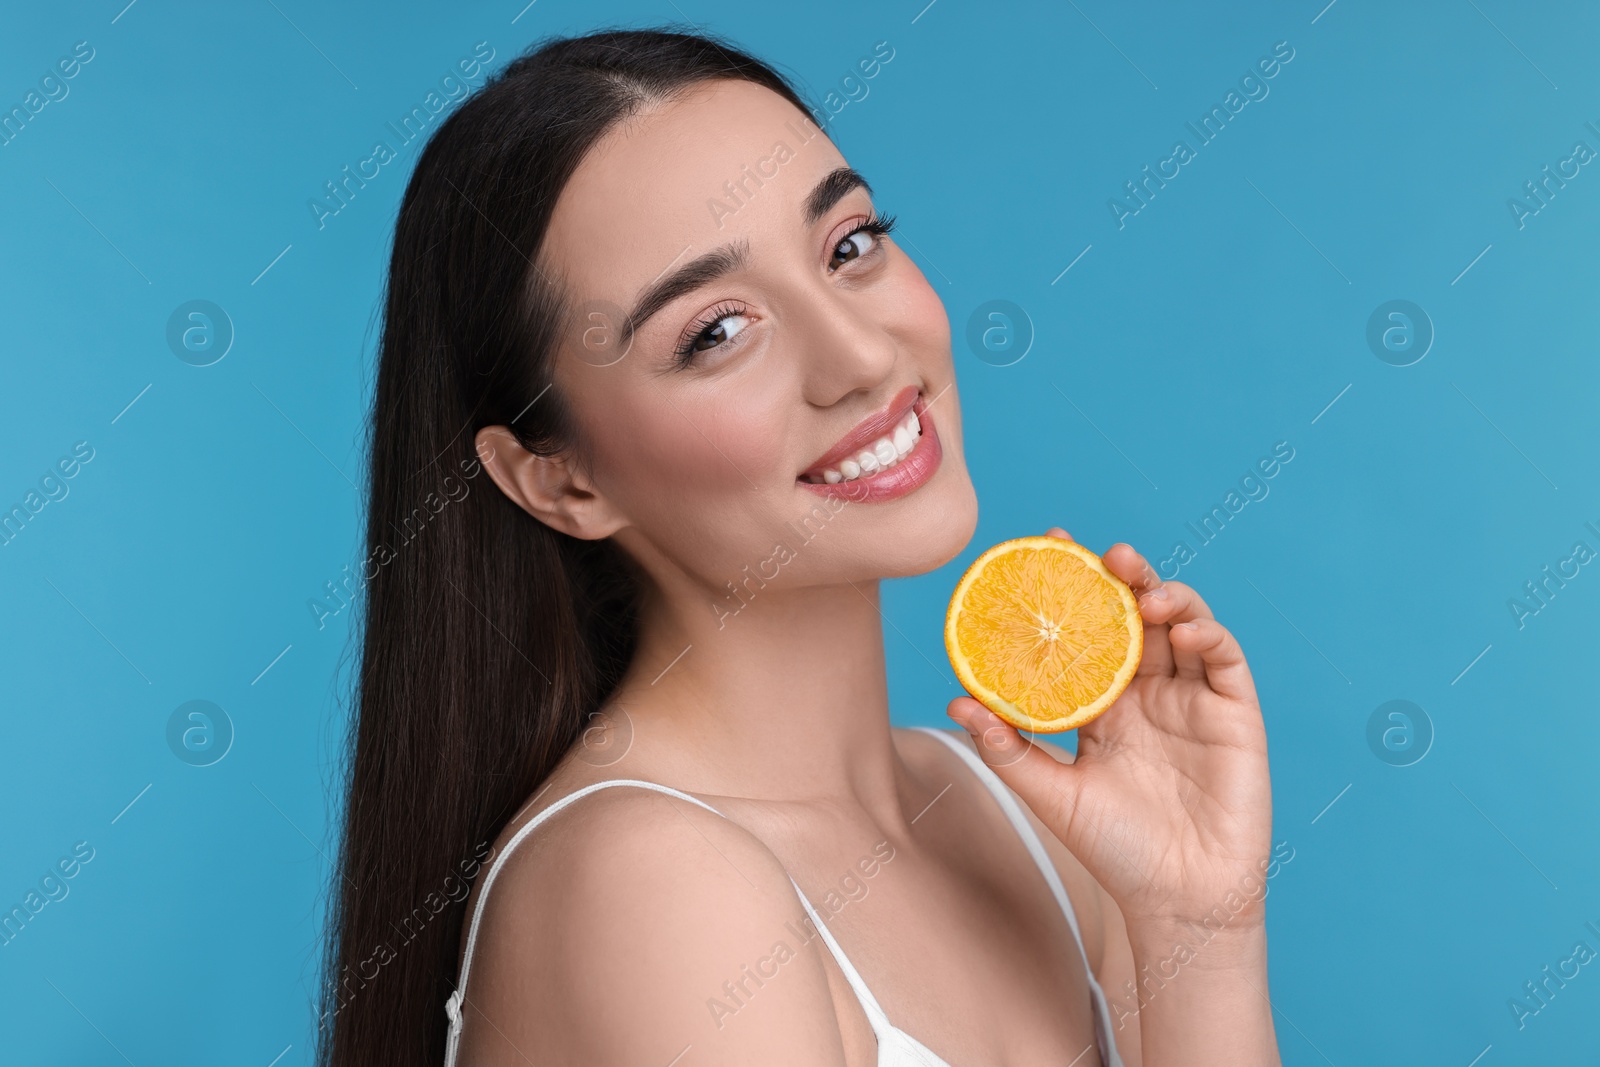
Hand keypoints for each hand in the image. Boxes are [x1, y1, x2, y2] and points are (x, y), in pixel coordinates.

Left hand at [946, 529, 1272, 934]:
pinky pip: (1224, 660)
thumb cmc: (1114, 850)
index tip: (1047, 546)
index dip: (1073, 586)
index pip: (1086, 629)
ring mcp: (1193, 698)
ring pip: (1183, 624)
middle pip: (1135, 614)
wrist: (1177, 899)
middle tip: (1102, 554)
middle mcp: (1148, 690)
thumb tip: (956, 703)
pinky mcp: (1235, 714)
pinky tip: (1181, 631)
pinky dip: (1207, 635)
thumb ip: (1008, 748)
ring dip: (1166, 596)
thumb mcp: (1052, 794)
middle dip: (1122, 576)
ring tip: (1142, 590)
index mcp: (1104, 701)